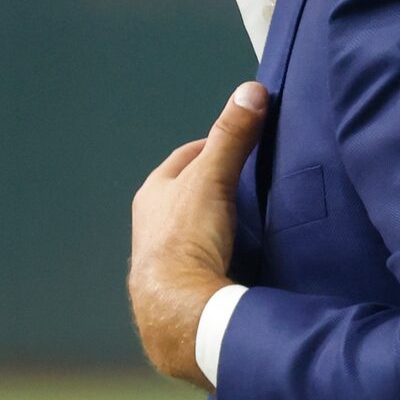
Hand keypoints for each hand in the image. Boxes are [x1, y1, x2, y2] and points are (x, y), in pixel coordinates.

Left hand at [129, 82, 265, 386]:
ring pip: (191, 231)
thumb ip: (232, 136)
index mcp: (152, 194)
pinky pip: (201, 262)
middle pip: (185, 195)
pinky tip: (237, 261)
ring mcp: (161, 260)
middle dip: (212, 188)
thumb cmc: (187, 239)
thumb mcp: (213, 178)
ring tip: (247, 222)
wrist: (181, 308)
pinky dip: (218, 256)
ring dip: (214, 225)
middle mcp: (149, 225)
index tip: (238, 144)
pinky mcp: (177, 288)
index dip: (211, 148)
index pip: (184, 159)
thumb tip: (250, 91)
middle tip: (246, 182)